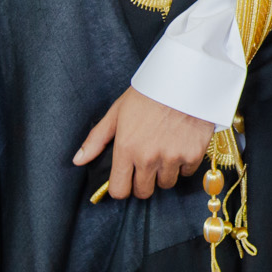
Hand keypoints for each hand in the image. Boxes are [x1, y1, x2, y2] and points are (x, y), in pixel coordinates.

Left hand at [73, 87, 213, 199]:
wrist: (185, 79)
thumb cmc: (149, 94)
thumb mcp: (117, 112)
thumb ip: (97, 139)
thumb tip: (78, 161)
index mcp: (126, 149)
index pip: (119, 190)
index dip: (121, 187)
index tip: (126, 179)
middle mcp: (148, 158)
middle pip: (143, 191)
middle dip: (143, 181)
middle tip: (146, 165)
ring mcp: (172, 157)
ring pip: (166, 183)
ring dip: (164, 173)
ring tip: (165, 153)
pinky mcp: (193, 154)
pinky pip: (187, 172)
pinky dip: (184, 163)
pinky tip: (181, 146)